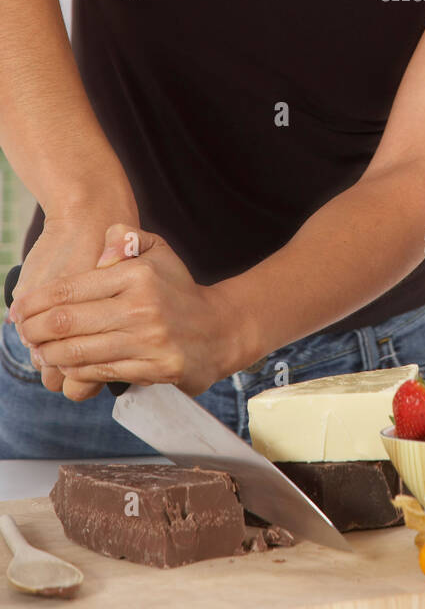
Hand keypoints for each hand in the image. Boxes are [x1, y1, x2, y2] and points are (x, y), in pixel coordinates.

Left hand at [9, 223, 229, 398]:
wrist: (220, 329)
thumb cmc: (178, 289)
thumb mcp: (158, 250)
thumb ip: (124, 236)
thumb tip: (101, 253)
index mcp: (137, 275)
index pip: (70, 289)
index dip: (35, 301)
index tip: (19, 309)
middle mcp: (141, 307)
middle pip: (66, 322)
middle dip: (34, 329)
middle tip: (23, 331)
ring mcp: (147, 340)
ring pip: (77, 351)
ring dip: (50, 353)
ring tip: (40, 350)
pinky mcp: (153, 368)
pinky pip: (99, 372)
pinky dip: (76, 370)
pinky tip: (67, 364)